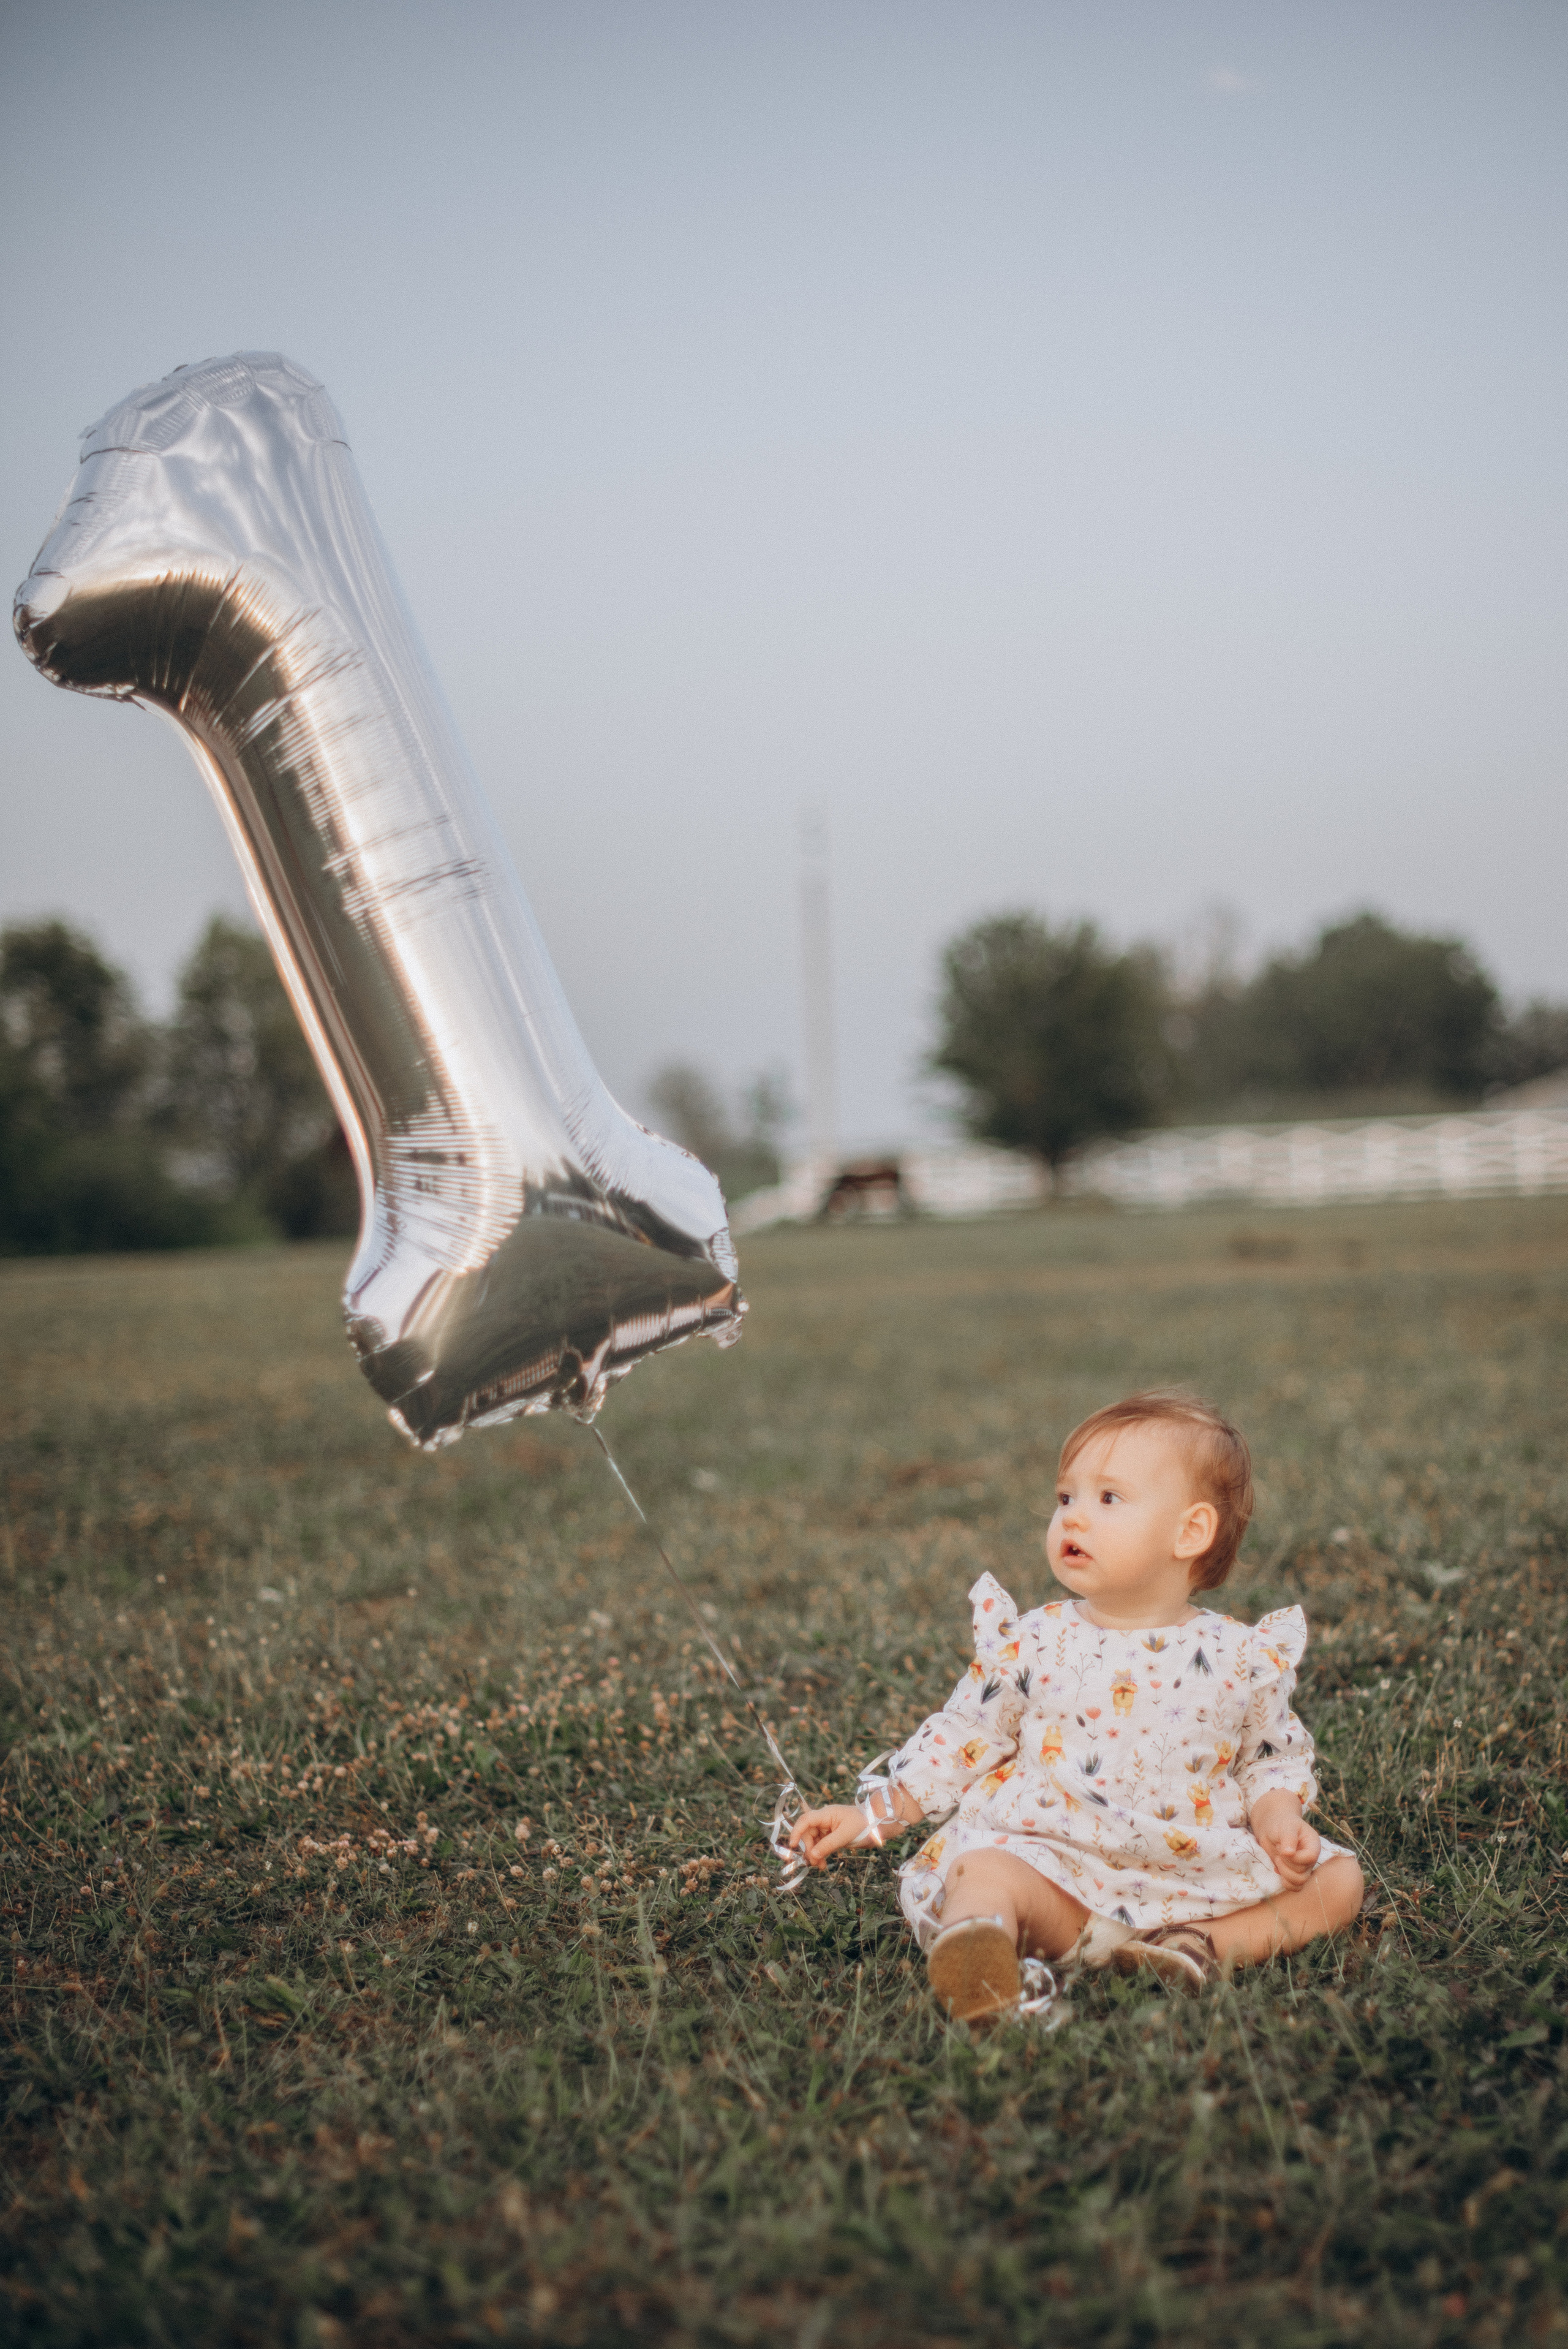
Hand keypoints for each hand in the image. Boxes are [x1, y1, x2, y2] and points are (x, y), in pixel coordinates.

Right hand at [788, 1794, 910, 1869]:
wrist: (880, 1824)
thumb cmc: (864, 1824)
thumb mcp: (845, 1835)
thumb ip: (827, 1845)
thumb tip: (811, 1855)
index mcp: (826, 1814)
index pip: (805, 1820)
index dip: (796, 1832)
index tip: (792, 1845)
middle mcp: (825, 1819)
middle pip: (808, 1833)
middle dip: (809, 1848)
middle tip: (814, 1863)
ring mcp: (829, 1828)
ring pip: (814, 1841)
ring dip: (815, 1854)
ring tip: (821, 1866)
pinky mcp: (834, 1835)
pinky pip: (822, 1845)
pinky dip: (822, 1854)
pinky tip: (824, 1864)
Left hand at [1250, 1791, 1319, 1890]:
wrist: (1272, 1827)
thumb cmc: (1281, 1823)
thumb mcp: (1285, 1826)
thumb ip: (1288, 1838)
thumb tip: (1289, 1853)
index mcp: (1313, 1844)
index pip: (1310, 1858)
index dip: (1295, 1858)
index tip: (1283, 1850)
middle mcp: (1311, 1858)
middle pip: (1303, 1872)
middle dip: (1286, 1864)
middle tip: (1278, 1852)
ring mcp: (1304, 1867)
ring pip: (1299, 1882)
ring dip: (1285, 1874)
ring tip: (1278, 1861)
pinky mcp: (1295, 1873)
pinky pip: (1295, 1887)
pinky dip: (1285, 1882)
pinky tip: (1277, 1869)